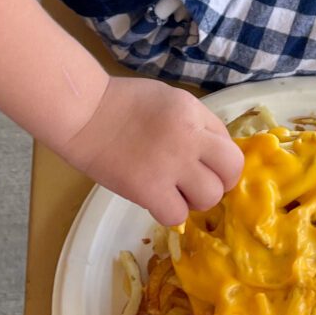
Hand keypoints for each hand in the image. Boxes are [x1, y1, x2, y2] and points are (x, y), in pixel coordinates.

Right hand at [60, 76, 243, 225]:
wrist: (85, 114)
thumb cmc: (123, 103)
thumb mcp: (169, 99)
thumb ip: (195, 122)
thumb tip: (212, 153)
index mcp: (193, 113)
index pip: (229, 143)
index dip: (220, 157)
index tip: (205, 163)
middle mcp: (189, 139)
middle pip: (230, 172)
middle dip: (220, 181)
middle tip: (198, 182)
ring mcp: (170, 166)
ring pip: (209, 197)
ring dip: (196, 199)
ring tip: (176, 191)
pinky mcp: (149, 190)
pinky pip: (177, 215)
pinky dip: (171, 211)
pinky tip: (158, 199)